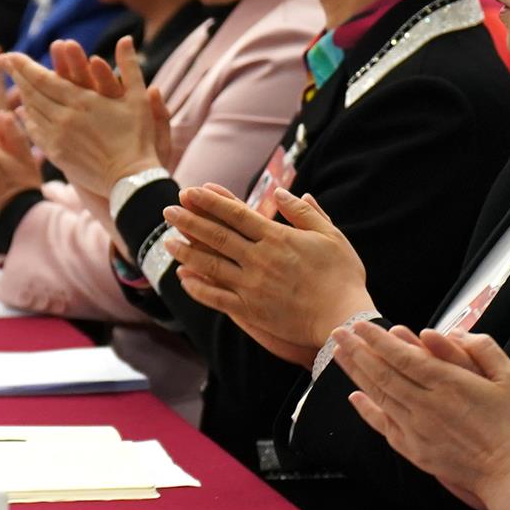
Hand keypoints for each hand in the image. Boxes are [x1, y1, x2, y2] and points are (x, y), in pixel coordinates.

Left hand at [4, 36, 171, 198]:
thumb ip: (129, 66)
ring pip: (31, 111)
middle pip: (31, 92)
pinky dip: (28, 119)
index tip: (10, 55)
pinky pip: (35, 133)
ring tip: (15, 83)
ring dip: (22, 95)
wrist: (131, 179)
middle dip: (17, 75)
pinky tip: (25, 112)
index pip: (42, 78)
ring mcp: (58, 137)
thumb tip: (126, 39)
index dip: (23, 65)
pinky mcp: (57, 155)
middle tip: (5, 62)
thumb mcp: (138, 98)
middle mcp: (63, 117)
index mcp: (80, 100)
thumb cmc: (138, 137)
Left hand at [157, 184, 377, 359]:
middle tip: (167, 211)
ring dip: (186, 252)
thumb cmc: (342, 275)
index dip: (210, 202)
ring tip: (167, 242)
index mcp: (277, 238)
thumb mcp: (331, 235)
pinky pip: (217, 298)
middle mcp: (259, 259)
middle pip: (216, 236)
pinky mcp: (250, 310)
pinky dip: (198, 288)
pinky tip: (183, 279)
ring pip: (211, 265)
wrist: (342, 317)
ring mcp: (252, 285)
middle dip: (189, 221)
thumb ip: (305, 212)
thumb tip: (282, 193)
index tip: (190, 192)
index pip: (236, 214)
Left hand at [332, 323, 509, 509]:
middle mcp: (426, 405)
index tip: (360, 325)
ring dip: (356, 373)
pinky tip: (354, 397)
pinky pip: (383, 425)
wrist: (508, 472)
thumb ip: (483, 349)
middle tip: (337, 332)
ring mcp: (417, 429)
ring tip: (339, 355)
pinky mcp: (414, 449)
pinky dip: (367, 409)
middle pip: (382, 373)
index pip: (402, 356)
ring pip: (379, 395)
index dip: (377, 339)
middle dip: (357, 350)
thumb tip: (449, 332)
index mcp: (448, 383)